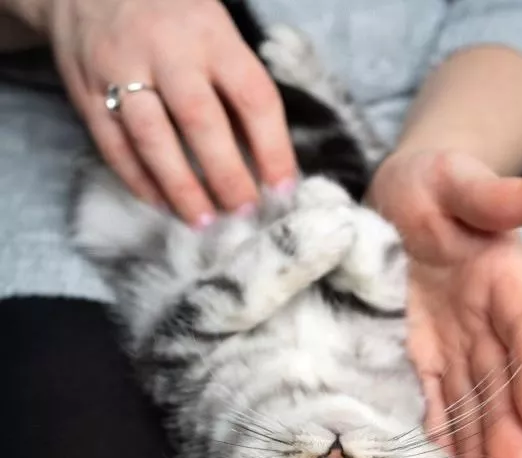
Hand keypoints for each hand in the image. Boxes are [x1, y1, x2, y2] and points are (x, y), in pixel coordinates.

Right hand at [46, 0, 296, 224]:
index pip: (252, 96)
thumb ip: (235, 87)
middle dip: (226, 174)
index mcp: (211, 35)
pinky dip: (138, 181)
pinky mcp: (86, 91)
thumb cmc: (171, 18)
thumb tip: (265, 160)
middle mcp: (166, 50)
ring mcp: (120, 69)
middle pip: (201, 121)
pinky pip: (113, 145)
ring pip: (152, 138)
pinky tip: (162, 204)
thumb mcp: (214, 33)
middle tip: (243, 211)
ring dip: (180, 187)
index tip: (283, 189)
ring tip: (202, 222)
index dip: (273, 147)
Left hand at [368, 150, 521, 457]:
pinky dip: (441, 433)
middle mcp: (486, 319)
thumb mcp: (459, 179)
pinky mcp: (422, 353)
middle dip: (509, 431)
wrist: (397, 200)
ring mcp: (455, 341)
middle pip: (503, 381)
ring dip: (481, 448)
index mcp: (505, 279)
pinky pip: (433, 398)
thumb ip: (502, 195)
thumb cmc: (432, 183)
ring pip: (473, 402)